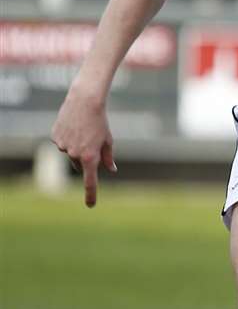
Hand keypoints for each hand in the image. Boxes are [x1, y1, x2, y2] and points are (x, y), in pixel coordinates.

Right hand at [51, 89, 116, 206]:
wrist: (85, 102)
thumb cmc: (100, 122)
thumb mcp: (108, 141)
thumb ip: (108, 158)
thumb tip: (111, 170)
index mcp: (90, 158)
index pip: (90, 182)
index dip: (91, 194)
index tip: (91, 205)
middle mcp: (74, 155)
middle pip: (80, 165)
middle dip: (85, 159)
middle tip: (92, 143)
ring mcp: (63, 146)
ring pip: (70, 153)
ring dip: (76, 147)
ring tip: (82, 130)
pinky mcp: (55, 137)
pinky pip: (62, 142)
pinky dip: (67, 138)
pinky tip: (73, 126)